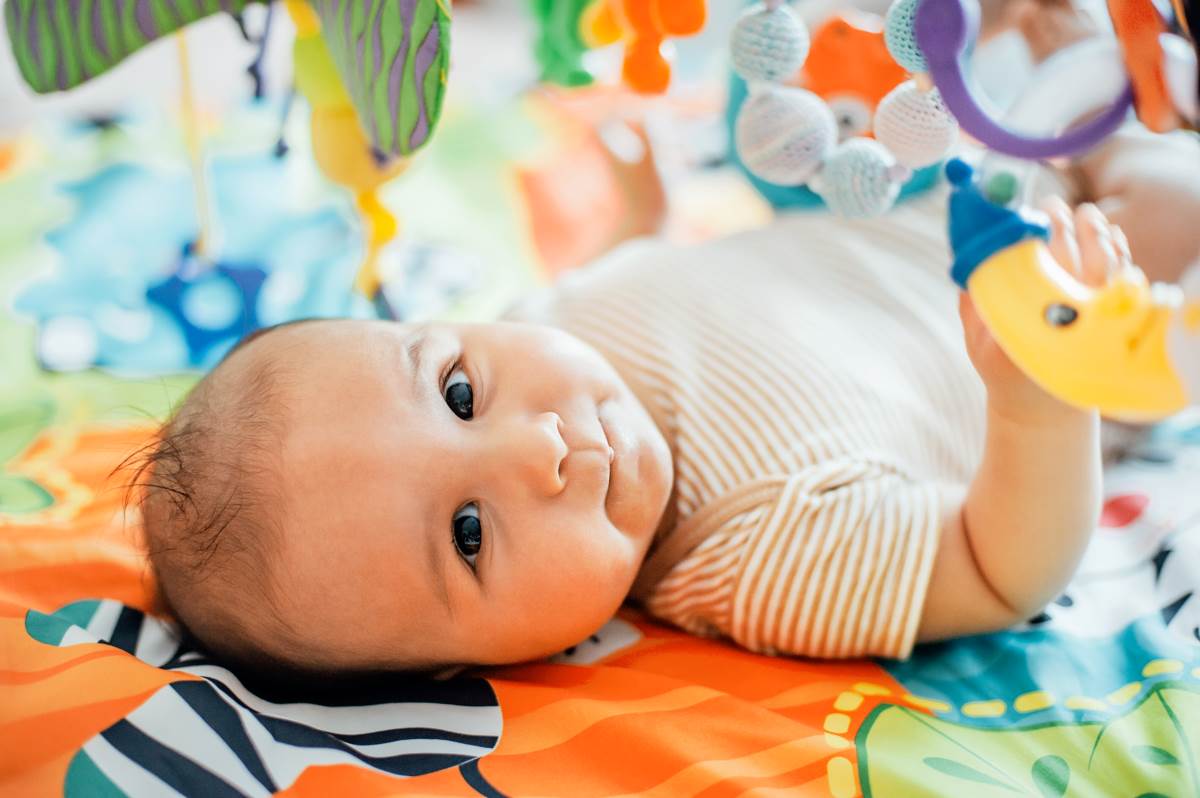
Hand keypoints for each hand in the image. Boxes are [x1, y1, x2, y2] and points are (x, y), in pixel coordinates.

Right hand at [959, 198, 1129, 424]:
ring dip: (1096, 232)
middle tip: (1050, 205)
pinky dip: (1117, 250)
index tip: (1026, 216)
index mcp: (1033, 322)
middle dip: (1064, 224)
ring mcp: (1098, 318)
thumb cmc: (1006, 372)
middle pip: (1077, 256)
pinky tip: (1106, 234)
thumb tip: (966, 260)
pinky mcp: (1115, 317)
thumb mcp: (980, 344)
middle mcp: (1071, 319)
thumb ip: (973, 304)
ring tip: (1083, 214)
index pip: (1041, 266)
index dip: (1036, 235)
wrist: (1045, 408)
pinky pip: (1123, 275)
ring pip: (1106, 262)